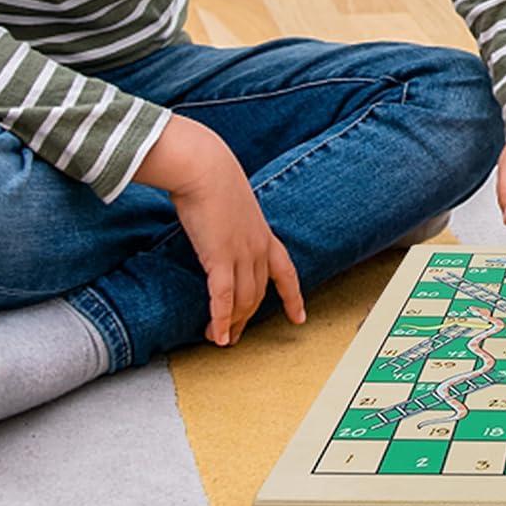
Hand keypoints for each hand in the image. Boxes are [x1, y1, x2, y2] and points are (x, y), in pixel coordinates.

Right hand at [135, 114, 304, 345]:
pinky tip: (217, 335)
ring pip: (243, 301)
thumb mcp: (232, 202)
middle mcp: (257, 246)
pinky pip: (223, 298)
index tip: (299, 317)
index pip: (286, 271)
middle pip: (259, 293)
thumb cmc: (213, 178)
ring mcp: (242, 253)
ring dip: (232, 324)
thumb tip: (220, 225)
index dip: (293, 297)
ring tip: (220, 339)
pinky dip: (221, 319)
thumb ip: (232, 220)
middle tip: (235, 336)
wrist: (205, 166)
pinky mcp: (220, 258)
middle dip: (247, 318)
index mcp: (264, 233)